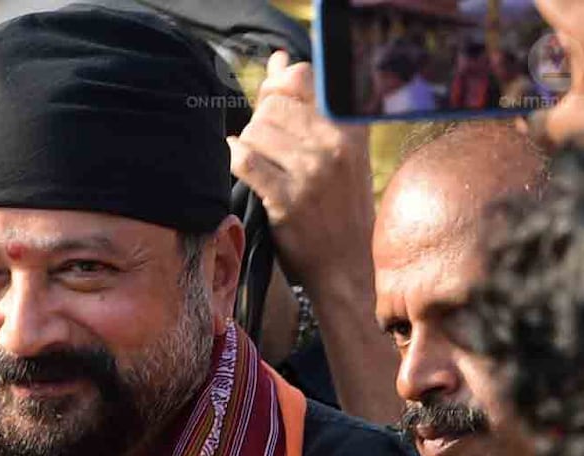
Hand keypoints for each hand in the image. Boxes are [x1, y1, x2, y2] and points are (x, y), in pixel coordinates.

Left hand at [227, 52, 374, 294]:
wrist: (347, 266)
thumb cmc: (337, 205)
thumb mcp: (335, 150)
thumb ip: (304, 102)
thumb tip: (279, 60)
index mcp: (350, 127)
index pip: (302, 78)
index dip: (276, 90)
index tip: (272, 111)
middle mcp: (335, 145)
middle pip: (272, 106)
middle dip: (259, 123)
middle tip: (265, 149)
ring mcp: (313, 172)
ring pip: (255, 132)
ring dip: (247, 145)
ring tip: (259, 164)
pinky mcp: (288, 199)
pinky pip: (245, 161)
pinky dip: (233, 158)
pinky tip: (237, 164)